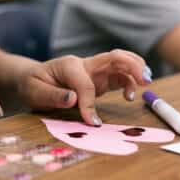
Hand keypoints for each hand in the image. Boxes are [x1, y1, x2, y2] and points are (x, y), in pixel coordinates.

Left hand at [16, 49, 151, 125]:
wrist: (32, 78)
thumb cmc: (33, 84)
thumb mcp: (34, 91)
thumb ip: (53, 95)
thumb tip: (73, 100)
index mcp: (69, 66)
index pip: (85, 84)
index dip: (89, 104)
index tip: (91, 123)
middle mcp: (85, 64)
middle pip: (114, 56)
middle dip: (131, 65)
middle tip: (145, 80)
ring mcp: (94, 71)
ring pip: (121, 63)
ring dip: (136, 70)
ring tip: (146, 82)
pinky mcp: (100, 79)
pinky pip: (119, 76)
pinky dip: (129, 82)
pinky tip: (130, 96)